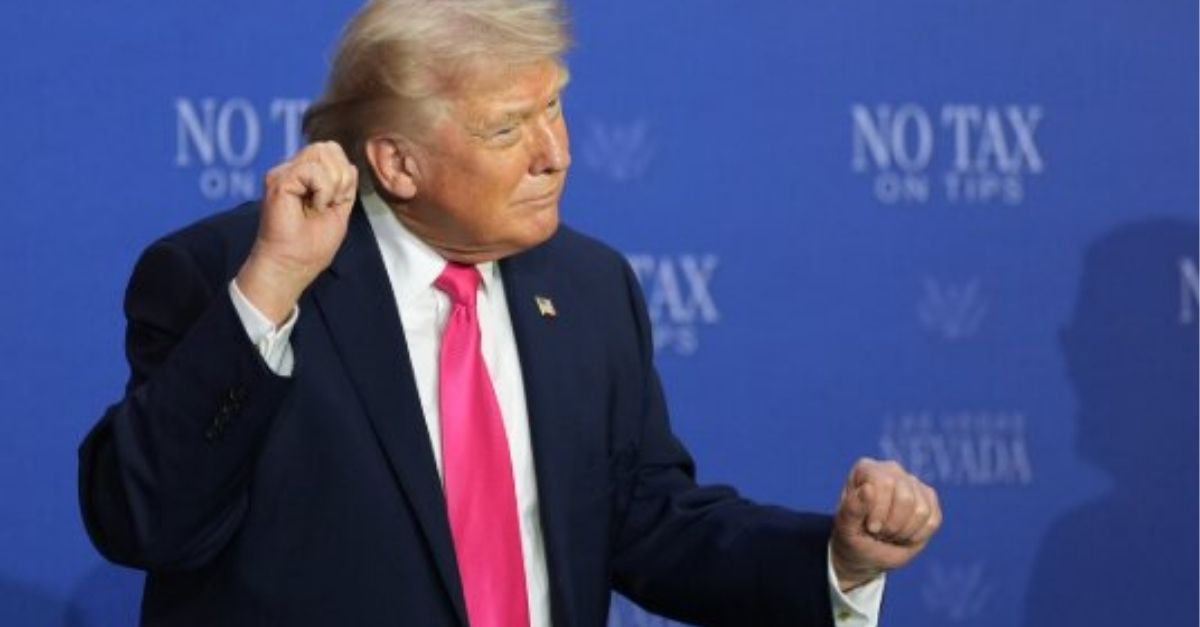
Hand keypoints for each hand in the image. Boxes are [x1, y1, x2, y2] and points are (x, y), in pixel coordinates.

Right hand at [236, 142, 357, 323]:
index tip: (337, 202)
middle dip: (341, 176)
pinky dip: (323, 190)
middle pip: (328, 147)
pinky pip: (312, 170)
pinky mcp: (278, 181)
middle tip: (332, 203)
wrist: (292, 265)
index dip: (344, 173)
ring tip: (321, 205)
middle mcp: (291, 170)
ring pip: (322, 153)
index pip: (331, 151)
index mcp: (304, 176)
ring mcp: (283, 174)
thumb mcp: (339, 208)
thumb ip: (344, 184)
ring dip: (333, 183)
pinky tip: (314, 207)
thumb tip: (348, 165)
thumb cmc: (311, 245)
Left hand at [830, 458, 941, 590]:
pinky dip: (918, 535)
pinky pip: (933, 520)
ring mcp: (912, 482)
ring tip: (889, 533)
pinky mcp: (928, 499)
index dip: (879, 512)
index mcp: (867, 469)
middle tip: (880, 532)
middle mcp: (891, 469)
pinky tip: (903, 535)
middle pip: (905, 498)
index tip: (870, 527)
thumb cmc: (852, 536)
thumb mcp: (845, 528)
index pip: (884, 483)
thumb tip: (868, 488)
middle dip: (893, 525)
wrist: (866, 550)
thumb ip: (852, 509)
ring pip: (921, 510)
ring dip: (904, 532)